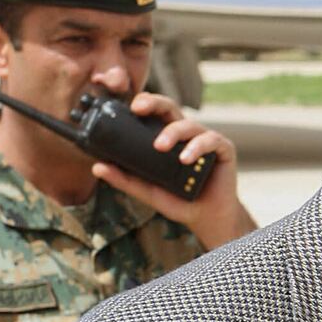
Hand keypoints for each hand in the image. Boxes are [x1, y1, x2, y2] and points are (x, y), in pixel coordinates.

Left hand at [91, 92, 256, 249]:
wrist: (206, 218)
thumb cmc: (179, 200)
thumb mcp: (147, 190)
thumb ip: (125, 178)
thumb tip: (97, 166)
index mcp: (168, 137)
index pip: (154, 113)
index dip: (143, 104)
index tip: (129, 107)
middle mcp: (186, 134)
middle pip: (170, 108)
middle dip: (155, 103)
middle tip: (139, 108)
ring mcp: (205, 140)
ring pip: (189, 124)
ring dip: (173, 132)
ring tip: (160, 147)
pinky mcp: (223, 149)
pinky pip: (210, 141)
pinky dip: (197, 148)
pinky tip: (186, 159)